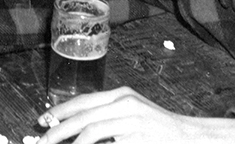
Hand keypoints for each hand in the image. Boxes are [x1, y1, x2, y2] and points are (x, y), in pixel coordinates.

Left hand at [37, 87, 234, 143]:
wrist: (193, 137)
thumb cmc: (160, 129)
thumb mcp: (133, 114)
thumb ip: (108, 116)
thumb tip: (76, 126)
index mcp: (121, 95)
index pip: (83, 101)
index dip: (60, 111)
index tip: (42, 120)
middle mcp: (125, 104)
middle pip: (82, 117)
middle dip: (58, 130)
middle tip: (42, 141)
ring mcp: (133, 121)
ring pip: (92, 132)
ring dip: (71, 143)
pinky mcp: (139, 138)